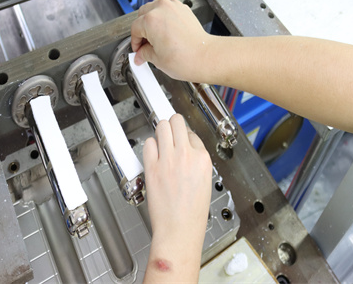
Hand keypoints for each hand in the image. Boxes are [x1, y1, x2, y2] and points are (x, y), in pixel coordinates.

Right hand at [131, 0, 210, 82]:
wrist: (205, 57)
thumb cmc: (185, 58)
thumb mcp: (156, 59)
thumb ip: (144, 53)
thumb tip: (140, 54)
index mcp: (151, 20)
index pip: (135, 28)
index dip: (135, 41)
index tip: (138, 49)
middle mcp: (162, 9)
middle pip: (142, 14)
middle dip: (142, 29)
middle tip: (145, 44)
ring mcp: (174, 7)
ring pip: (155, 9)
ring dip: (152, 21)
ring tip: (156, 37)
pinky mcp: (183, 9)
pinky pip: (168, 10)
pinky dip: (165, 18)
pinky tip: (167, 32)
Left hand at [143, 114, 212, 281]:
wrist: (179, 230)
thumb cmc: (192, 213)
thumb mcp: (204, 182)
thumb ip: (196, 162)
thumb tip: (186, 150)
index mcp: (202, 159)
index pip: (192, 133)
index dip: (185, 137)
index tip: (180, 141)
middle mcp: (186, 155)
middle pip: (176, 121)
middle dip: (172, 125)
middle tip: (169, 132)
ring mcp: (168, 159)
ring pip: (162, 126)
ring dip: (160, 131)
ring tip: (160, 139)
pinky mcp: (152, 166)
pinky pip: (148, 143)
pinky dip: (149, 145)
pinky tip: (152, 153)